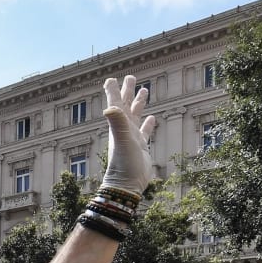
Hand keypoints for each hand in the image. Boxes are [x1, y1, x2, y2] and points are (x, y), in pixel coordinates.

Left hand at [100, 75, 157, 194]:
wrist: (127, 186)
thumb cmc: (124, 164)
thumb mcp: (123, 140)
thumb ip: (118, 122)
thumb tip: (110, 106)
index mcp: (118, 125)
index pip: (115, 103)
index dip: (113, 90)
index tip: (111, 78)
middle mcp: (124, 129)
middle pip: (125, 105)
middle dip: (127, 91)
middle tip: (131, 76)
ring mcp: (132, 138)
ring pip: (135, 116)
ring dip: (138, 103)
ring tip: (144, 90)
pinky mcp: (141, 147)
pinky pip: (144, 132)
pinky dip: (147, 124)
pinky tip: (151, 118)